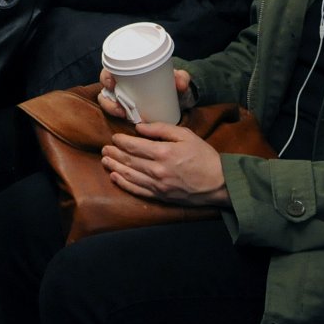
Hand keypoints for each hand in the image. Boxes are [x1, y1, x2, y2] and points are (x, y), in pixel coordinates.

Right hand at [96, 68, 193, 119]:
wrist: (175, 95)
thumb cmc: (170, 82)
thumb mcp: (176, 77)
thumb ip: (181, 78)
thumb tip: (181, 84)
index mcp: (128, 71)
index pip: (109, 72)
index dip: (106, 77)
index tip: (111, 84)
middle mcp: (121, 85)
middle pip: (105, 91)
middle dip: (108, 101)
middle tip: (120, 109)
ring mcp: (122, 99)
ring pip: (108, 104)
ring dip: (112, 110)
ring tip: (123, 116)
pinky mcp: (126, 112)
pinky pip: (116, 115)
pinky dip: (117, 119)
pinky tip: (126, 122)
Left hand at [102, 121, 227, 207]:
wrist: (219, 183)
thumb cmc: (204, 156)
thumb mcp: (186, 135)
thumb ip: (161, 129)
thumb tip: (139, 127)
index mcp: (163, 152)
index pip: (135, 146)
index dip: (121, 141)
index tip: (114, 137)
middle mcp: (157, 170)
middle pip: (129, 161)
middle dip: (114, 153)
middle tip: (104, 148)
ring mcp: (158, 185)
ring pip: (129, 176)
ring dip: (115, 167)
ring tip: (105, 160)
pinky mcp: (161, 196)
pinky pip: (137, 190)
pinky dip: (124, 184)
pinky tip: (115, 178)